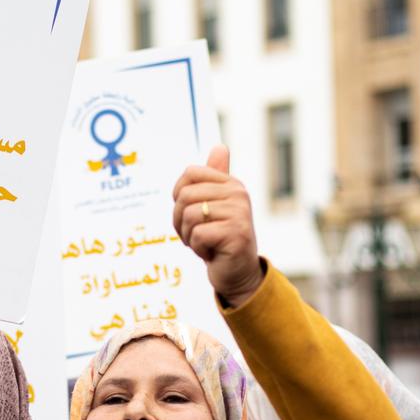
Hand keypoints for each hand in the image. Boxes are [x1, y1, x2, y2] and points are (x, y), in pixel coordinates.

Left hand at [171, 146, 262, 304]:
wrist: (237, 273)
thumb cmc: (219, 238)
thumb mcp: (214, 206)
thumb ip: (214, 178)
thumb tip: (220, 146)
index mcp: (231, 183)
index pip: (189, 174)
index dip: (179, 197)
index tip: (190, 214)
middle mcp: (238, 194)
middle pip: (185, 196)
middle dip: (180, 221)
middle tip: (196, 234)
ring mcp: (239, 213)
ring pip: (189, 216)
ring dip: (188, 236)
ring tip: (204, 243)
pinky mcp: (236, 234)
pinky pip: (197, 235)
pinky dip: (198, 248)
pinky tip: (212, 253)